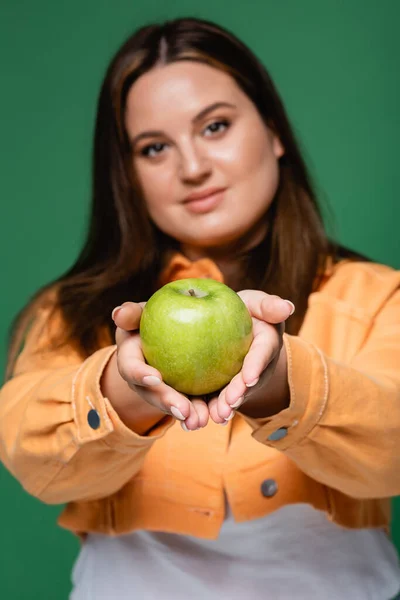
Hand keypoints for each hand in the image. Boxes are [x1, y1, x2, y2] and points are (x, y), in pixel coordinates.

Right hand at [112, 303, 209, 430]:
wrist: (169, 331)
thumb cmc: (151, 318)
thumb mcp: (141, 312)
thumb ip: (132, 313)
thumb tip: (118, 314)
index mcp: (130, 358)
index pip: (130, 367)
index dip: (140, 374)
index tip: (156, 377)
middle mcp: (143, 380)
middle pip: (153, 394)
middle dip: (167, 403)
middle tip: (183, 410)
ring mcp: (163, 390)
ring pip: (174, 404)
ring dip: (187, 414)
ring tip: (201, 420)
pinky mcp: (184, 392)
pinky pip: (194, 402)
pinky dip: (205, 409)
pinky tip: (219, 416)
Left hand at [206, 292, 293, 423]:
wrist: (229, 326)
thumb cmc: (244, 311)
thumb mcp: (255, 303)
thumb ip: (268, 305)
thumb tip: (287, 307)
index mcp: (266, 343)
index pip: (261, 354)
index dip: (255, 366)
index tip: (249, 377)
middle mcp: (256, 367)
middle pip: (247, 381)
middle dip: (239, 393)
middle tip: (230, 403)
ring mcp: (240, 380)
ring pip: (233, 395)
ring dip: (225, 406)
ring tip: (216, 415)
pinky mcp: (223, 386)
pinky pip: (215, 397)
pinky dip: (208, 408)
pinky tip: (197, 418)